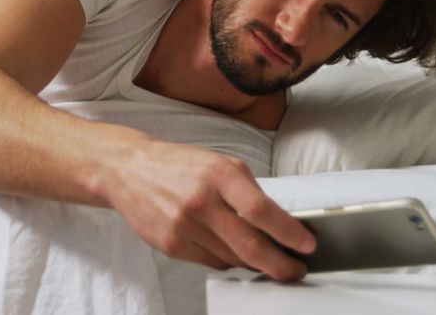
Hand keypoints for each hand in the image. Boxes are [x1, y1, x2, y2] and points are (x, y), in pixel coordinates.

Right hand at [101, 138, 314, 280]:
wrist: (128, 170)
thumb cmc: (178, 165)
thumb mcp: (218, 164)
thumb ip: (246, 192)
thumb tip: (278, 226)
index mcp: (220, 174)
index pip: (262, 211)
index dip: (289, 232)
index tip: (307, 244)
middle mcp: (202, 200)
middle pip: (251, 245)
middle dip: (280, 264)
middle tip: (295, 270)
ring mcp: (185, 226)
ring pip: (233, 258)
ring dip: (254, 262)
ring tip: (266, 259)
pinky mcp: (172, 245)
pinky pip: (211, 263)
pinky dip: (227, 260)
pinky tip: (230, 250)